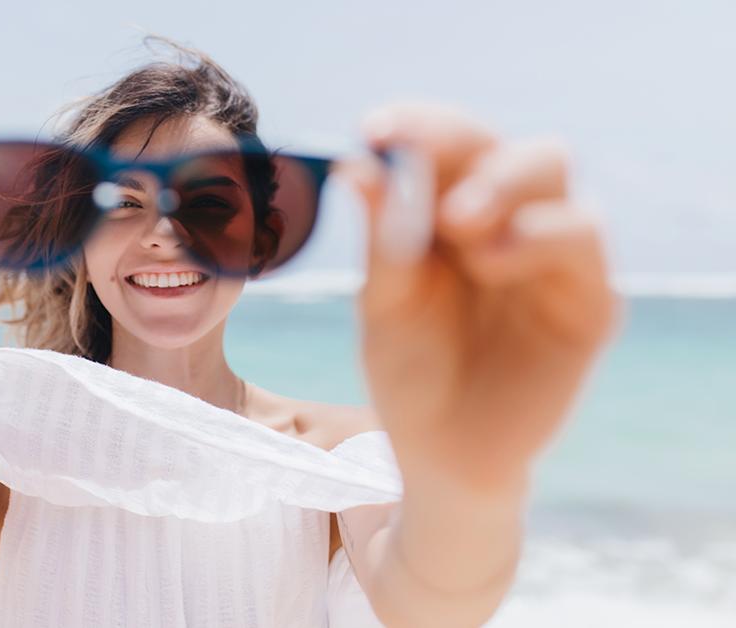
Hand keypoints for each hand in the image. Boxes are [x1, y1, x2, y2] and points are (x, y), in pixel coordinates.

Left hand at [346, 104, 618, 493]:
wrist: (440, 454)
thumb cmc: (410, 370)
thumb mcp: (383, 302)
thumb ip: (381, 238)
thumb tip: (355, 164)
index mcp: (456, 212)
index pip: (451, 144)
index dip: (417, 125)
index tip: (372, 129)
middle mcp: (511, 221)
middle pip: (508, 144)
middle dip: (465, 146)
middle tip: (416, 164)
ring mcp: (553, 257)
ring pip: (554, 176)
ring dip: (501, 185)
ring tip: (456, 231)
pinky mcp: (588, 300)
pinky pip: (581, 241)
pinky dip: (537, 234)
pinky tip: (490, 261)